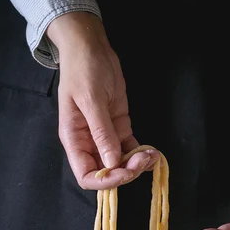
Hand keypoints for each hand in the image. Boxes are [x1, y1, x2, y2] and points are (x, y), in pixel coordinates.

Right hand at [47, 12, 158, 188]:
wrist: (91, 48)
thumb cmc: (84, 70)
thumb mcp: (92, 100)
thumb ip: (101, 133)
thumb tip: (110, 163)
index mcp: (75, 139)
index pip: (86, 175)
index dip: (105, 181)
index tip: (124, 172)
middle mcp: (89, 143)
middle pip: (107, 173)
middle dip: (126, 172)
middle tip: (143, 159)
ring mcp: (105, 136)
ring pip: (121, 163)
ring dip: (137, 164)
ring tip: (152, 155)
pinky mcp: (119, 128)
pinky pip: (130, 149)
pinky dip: (142, 154)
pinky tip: (153, 152)